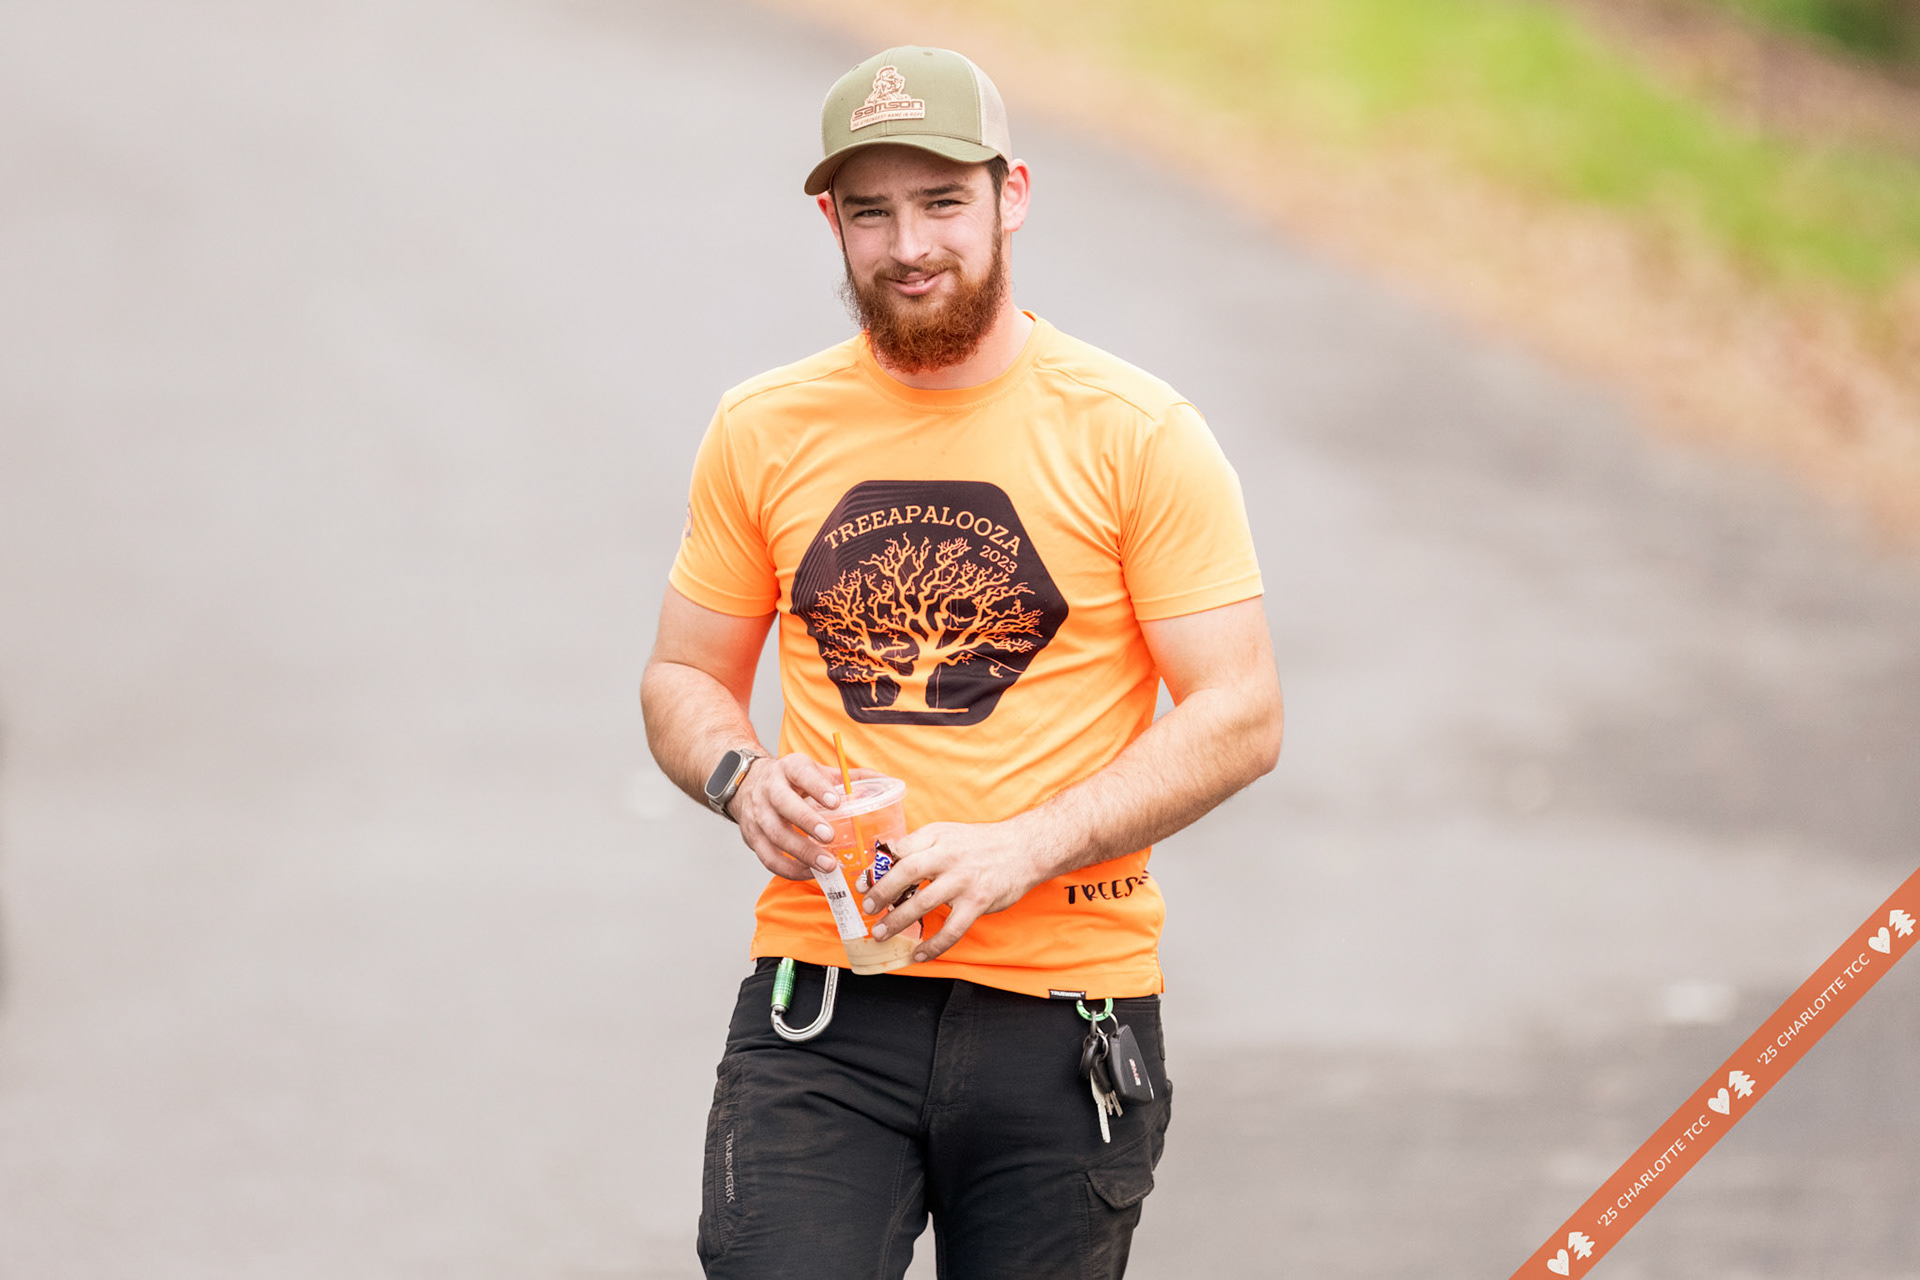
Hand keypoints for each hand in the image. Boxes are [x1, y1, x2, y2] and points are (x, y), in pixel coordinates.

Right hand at [727, 752, 845, 880]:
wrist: (749, 785)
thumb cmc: (793, 782)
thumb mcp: (816, 771)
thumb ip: (848, 778)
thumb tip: (886, 782)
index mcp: (790, 768)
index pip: (801, 773)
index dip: (818, 788)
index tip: (836, 802)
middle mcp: (770, 789)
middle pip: (784, 803)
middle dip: (807, 821)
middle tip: (830, 837)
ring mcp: (758, 814)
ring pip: (775, 834)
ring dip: (802, 851)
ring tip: (827, 864)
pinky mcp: (753, 838)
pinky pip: (769, 857)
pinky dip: (790, 869)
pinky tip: (811, 873)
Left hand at [860, 818, 1053, 962]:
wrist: (1024, 848)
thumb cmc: (982, 843)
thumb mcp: (947, 833)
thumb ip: (919, 845)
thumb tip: (886, 862)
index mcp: (936, 837)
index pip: (899, 852)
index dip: (877, 870)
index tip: (864, 885)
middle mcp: (947, 857)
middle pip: (905, 875)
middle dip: (881, 894)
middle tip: (869, 909)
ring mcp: (962, 881)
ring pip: (922, 904)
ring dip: (897, 922)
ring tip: (881, 933)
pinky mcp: (977, 903)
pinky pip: (950, 930)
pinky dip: (932, 946)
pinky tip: (919, 954)